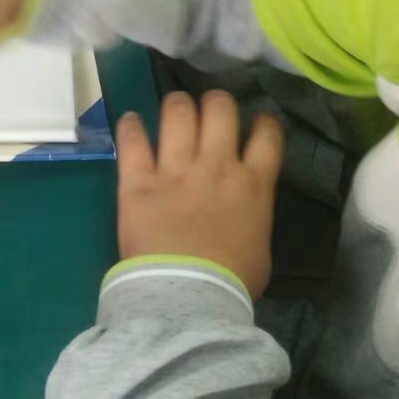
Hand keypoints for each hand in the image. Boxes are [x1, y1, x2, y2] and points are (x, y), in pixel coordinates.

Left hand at [116, 92, 284, 300]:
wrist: (190, 296)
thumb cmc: (232, 282)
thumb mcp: (260, 245)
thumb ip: (254, 215)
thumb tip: (245, 213)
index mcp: (254, 184)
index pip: (267, 134)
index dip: (263, 121)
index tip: (256, 121)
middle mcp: (217, 166)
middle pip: (220, 110)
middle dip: (216, 103)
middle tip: (209, 110)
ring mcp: (176, 170)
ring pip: (178, 113)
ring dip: (177, 105)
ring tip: (175, 108)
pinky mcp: (138, 181)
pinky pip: (133, 141)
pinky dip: (130, 126)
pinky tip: (130, 120)